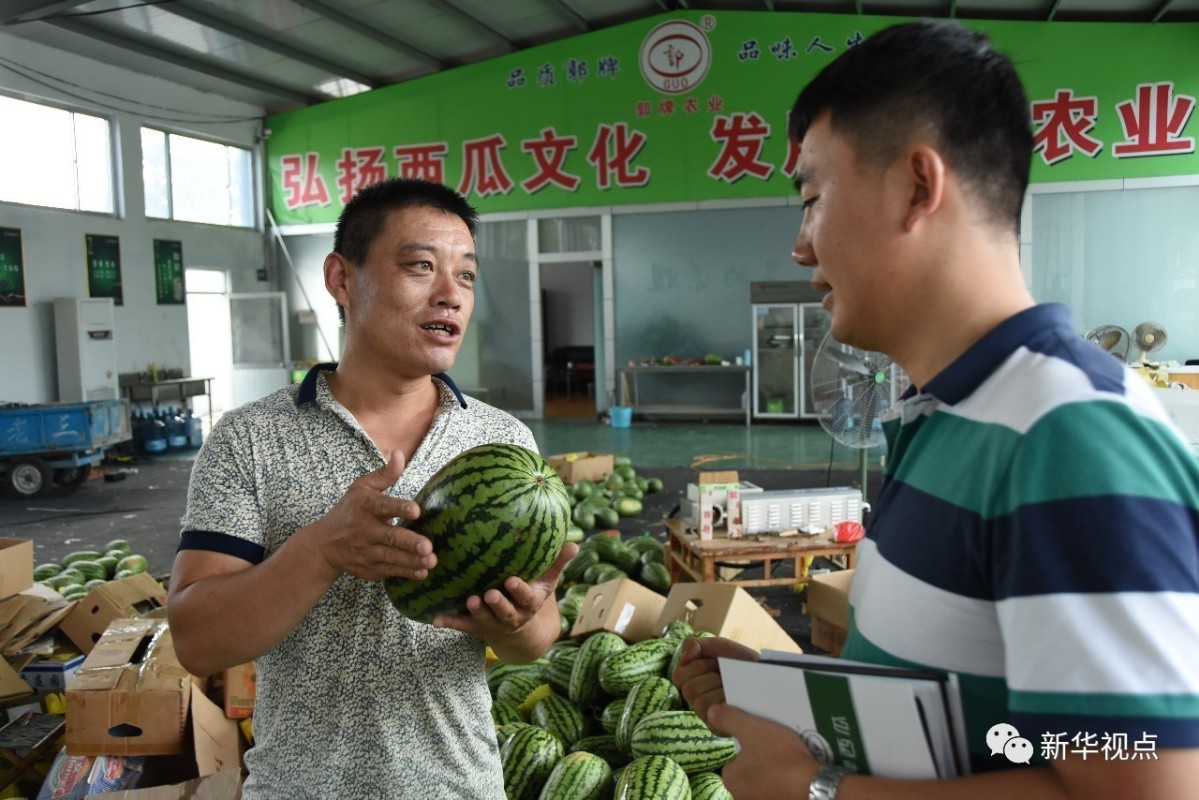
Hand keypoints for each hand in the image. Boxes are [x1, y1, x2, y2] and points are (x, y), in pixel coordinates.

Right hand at [315, 450, 435, 581]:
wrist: (323, 545)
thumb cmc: (349, 511)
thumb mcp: (361, 488)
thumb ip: (384, 474)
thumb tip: (399, 453)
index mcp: (365, 506)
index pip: (383, 506)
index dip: (399, 508)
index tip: (416, 510)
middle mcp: (364, 530)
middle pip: (389, 537)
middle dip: (409, 542)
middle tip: (428, 546)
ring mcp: (366, 552)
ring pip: (391, 557)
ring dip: (412, 561)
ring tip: (431, 561)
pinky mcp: (369, 569)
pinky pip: (389, 571)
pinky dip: (406, 573)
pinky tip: (422, 572)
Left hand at [432, 542, 578, 641]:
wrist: (522, 632)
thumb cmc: (532, 595)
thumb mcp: (547, 582)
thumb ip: (557, 562)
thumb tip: (574, 543)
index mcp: (529, 603)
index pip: (525, 598)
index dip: (518, 591)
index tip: (511, 580)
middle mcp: (512, 616)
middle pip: (505, 612)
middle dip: (498, 605)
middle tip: (489, 594)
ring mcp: (493, 623)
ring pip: (484, 620)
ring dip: (476, 612)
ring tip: (470, 601)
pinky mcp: (477, 627)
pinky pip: (462, 626)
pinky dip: (450, 622)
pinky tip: (436, 619)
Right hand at [672, 635, 759, 725]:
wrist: (768, 678)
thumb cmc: (743, 663)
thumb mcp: (719, 647)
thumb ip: (696, 645)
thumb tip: (685, 656)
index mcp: (695, 681)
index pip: (678, 675)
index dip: (697, 665)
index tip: (713, 662)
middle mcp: (698, 699)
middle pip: (686, 688)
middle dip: (707, 675)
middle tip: (723, 674)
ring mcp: (707, 714)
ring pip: (697, 699)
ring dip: (716, 686)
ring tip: (731, 686)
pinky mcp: (717, 726)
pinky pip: (709, 709)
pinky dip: (722, 698)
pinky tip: (734, 697)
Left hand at [706, 704, 819, 799]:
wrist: (816, 786)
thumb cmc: (779, 757)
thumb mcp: (752, 730)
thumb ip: (729, 720)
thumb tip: (710, 712)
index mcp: (732, 780)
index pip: (733, 761)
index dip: (747, 748)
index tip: (762, 741)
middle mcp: (743, 797)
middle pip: (749, 773)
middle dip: (760, 762)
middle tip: (777, 748)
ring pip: (764, 784)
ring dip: (773, 774)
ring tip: (789, 760)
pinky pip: (779, 792)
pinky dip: (785, 784)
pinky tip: (797, 774)